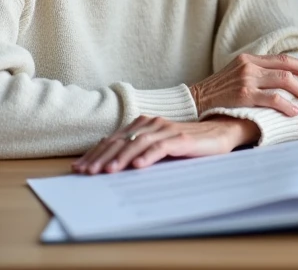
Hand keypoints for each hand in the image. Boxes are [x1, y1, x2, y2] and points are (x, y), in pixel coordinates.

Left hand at [72, 116, 259, 173]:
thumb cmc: (186, 145)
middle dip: (101, 158)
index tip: (79, 169)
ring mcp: (166, 130)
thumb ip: (137, 152)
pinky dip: (148, 156)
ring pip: (138, 143)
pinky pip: (161, 147)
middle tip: (86, 173)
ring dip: (121, 158)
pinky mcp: (181, 139)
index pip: (112, 140)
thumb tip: (109, 164)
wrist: (219, 134)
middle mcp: (151, 123)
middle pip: (121, 141)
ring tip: (108, 171)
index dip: (94, 154)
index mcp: (142, 125)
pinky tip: (138, 166)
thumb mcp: (157, 148)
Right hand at [189, 53, 297, 116]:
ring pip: (283, 81)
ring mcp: (247, 79)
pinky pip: (272, 99)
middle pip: (286, 68)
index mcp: (248, 58)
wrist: (193, 100)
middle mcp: (249, 65)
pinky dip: (286, 105)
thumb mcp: (234, 74)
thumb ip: (253, 73)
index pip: (282, 59)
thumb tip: (276, 80)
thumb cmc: (215, 92)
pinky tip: (293, 112)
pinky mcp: (244, 94)